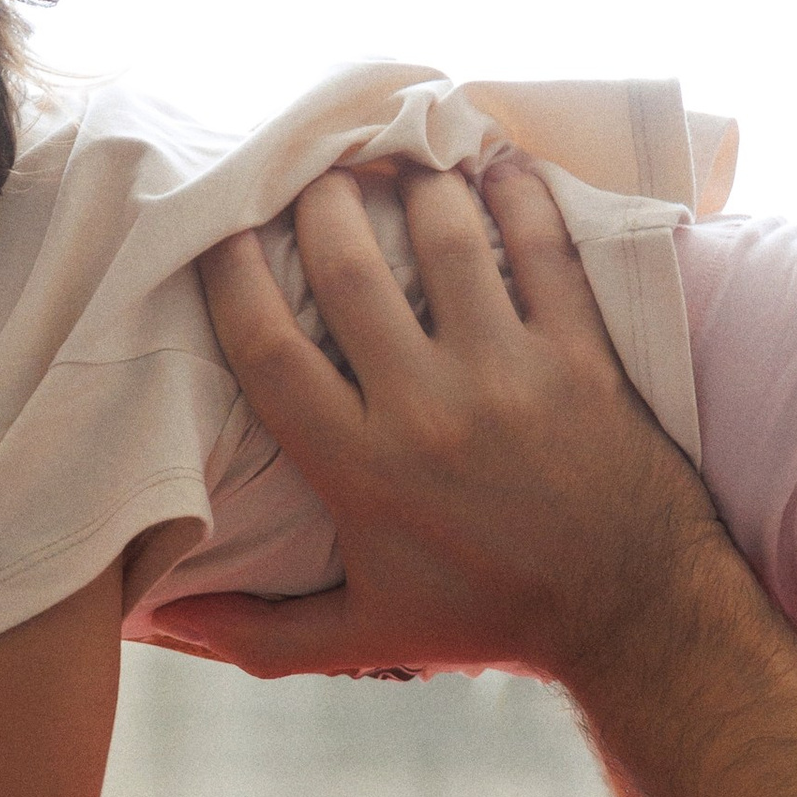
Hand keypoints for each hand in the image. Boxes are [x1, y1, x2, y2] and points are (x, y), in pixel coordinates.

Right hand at [148, 157, 719, 689]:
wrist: (629, 612)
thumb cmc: (488, 616)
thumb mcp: (366, 636)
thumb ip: (259, 632)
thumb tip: (167, 619)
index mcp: (361, 471)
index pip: (270, 352)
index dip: (231, 277)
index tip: (219, 230)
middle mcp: (427, 409)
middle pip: (349, 271)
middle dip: (320, 203)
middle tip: (313, 171)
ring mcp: (508, 372)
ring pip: (447, 237)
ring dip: (415, 184)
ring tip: (399, 160)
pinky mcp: (580, 352)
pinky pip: (544, 246)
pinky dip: (518, 195)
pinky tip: (494, 165)